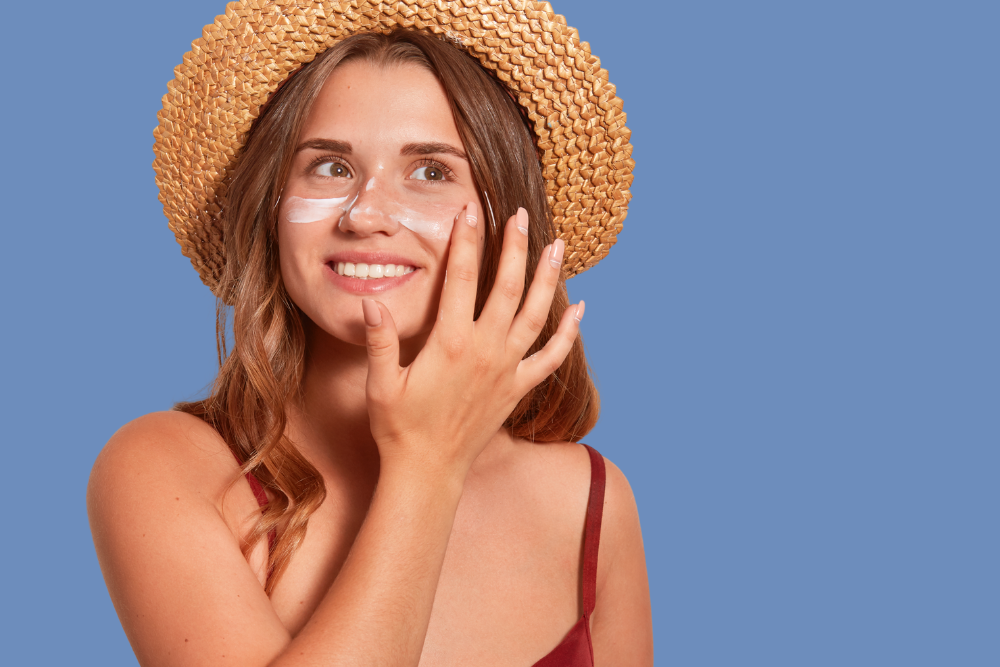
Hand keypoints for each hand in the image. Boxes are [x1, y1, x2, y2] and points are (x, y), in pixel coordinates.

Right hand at [360, 201, 583, 478]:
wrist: (429, 471)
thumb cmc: (399, 428)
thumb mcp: (381, 384)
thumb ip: (380, 341)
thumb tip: (370, 301)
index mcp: (450, 343)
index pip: (461, 279)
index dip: (466, 241)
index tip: (470, 210)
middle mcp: (485, 351)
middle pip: (507, 287)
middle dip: (514, 247)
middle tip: (518, 215)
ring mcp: (507, 370)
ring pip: (535, 314)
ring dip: (548, 278)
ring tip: (557, 245)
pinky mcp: (518, 389)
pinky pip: (551, 357)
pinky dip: (568, 333)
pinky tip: (579, 309)